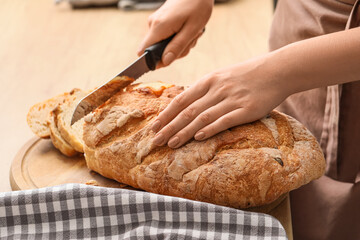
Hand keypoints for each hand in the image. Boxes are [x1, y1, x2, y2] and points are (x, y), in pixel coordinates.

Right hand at [137, 0, 212, 67]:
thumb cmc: (197, 6)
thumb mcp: (191, 30)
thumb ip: (177, 47)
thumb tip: (164, 63)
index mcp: (158, 27)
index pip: (144, 52)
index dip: (154, 61)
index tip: (171, 58)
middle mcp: (153, 24)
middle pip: (157, 51)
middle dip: (175, 52)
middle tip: (190, 41)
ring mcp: (156, 22)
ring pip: (163, 45)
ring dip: (179, 44)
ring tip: (192, 33)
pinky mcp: (160, 21)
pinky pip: (166, 37)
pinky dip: (178, 38)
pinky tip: (187, 30)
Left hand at [151, 55, 290, 147]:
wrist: (278, 70)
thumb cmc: (248, 74)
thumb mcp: (223, 75)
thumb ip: (205, 89)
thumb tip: (187, 103)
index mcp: (209, 80)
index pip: (181, 100)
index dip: (166, 114)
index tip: (154, 126)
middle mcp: (217, 89)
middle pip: (188, 111)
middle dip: (169, 127)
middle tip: (155, 140)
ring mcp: (232, 99)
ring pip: (202, 118)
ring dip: (184, 132)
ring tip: (171, 143)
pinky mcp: (247, 109)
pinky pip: (225, 120)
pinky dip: (210, 129)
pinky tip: (198, 137)